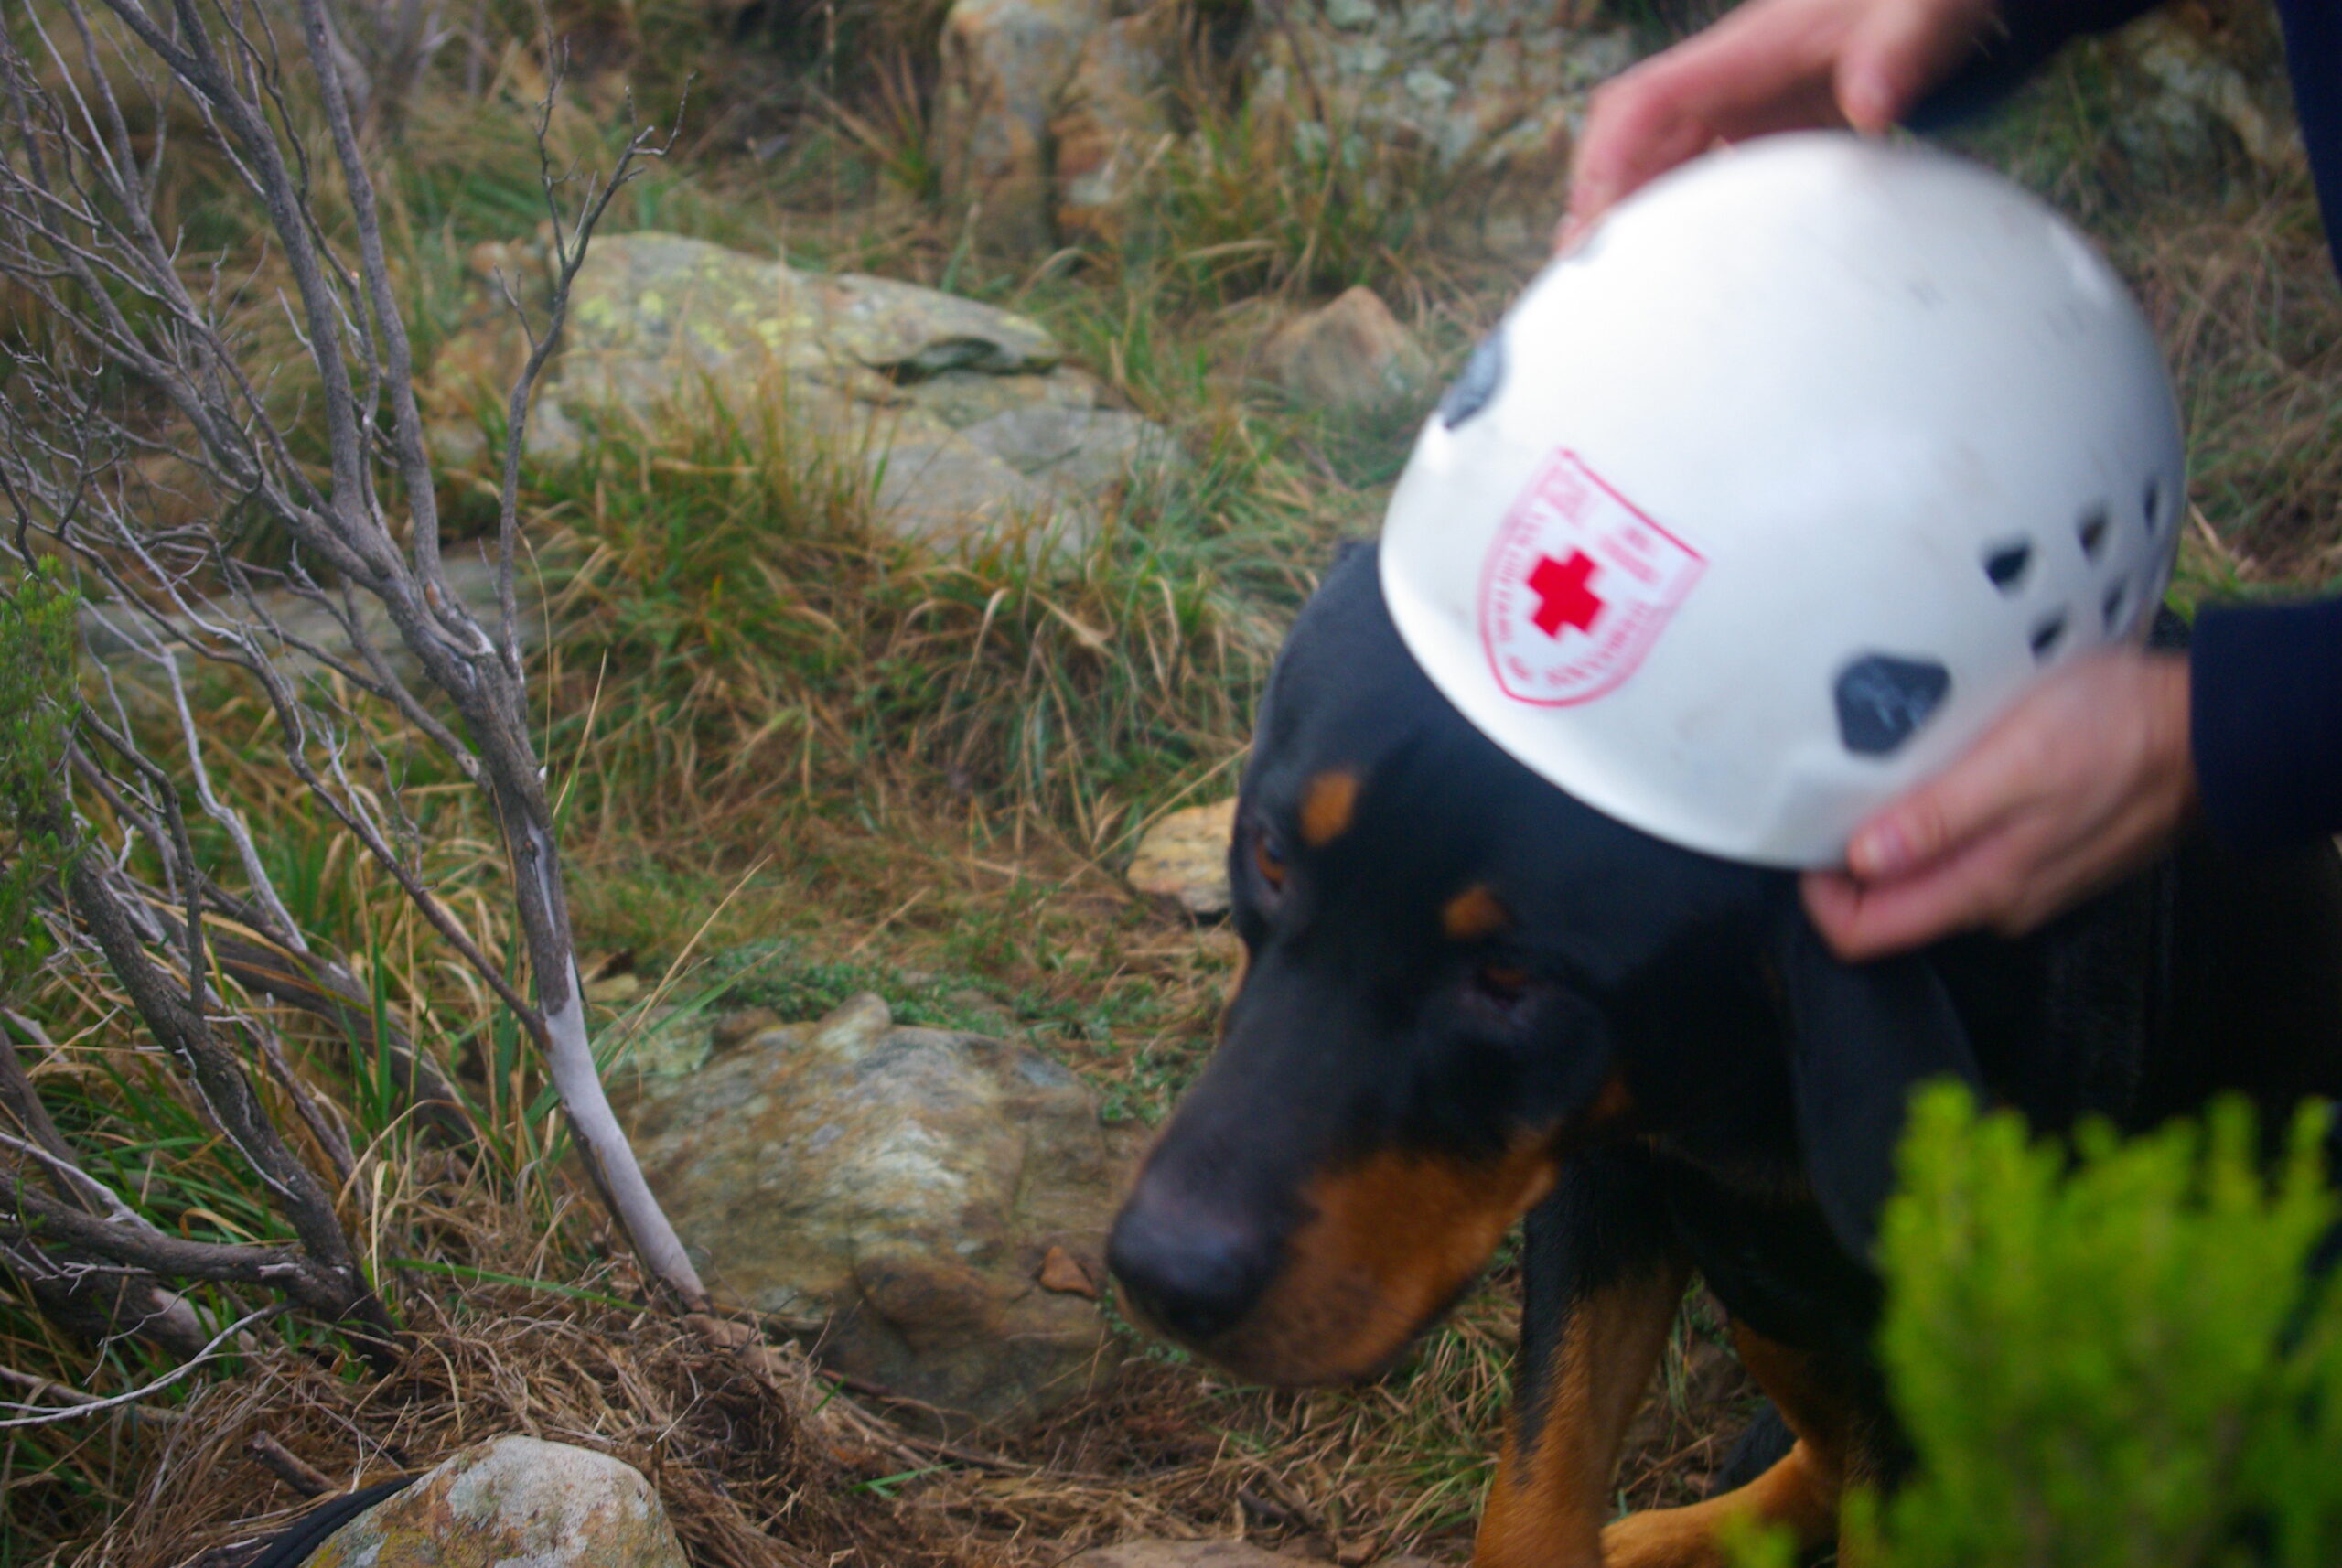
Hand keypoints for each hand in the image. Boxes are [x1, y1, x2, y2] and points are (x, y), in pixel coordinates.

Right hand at [1560, 0, 1998, 247]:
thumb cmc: (1918, 0)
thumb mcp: (1924, 14)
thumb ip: (1899, 55)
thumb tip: (1872, 108)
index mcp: (1745, 52)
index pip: (1647, 102)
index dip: (1611, 158)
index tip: (1596, 220)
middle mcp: (1723, 79)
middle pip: (1629, 135)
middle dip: (1595, 196)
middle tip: (1574, 268)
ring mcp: (1733, 106)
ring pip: (1651, 157)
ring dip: (1621, 210)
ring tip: (1594, 281)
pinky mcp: (1752, 130)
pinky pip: (1690, 173)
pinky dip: (1665, 214)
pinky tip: (1660, 268)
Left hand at [1799, 649, 2197, 960]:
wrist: (2211, 730)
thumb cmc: (2117, 732)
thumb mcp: (2015, 763)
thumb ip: (1938, 819)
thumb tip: (1863, 862)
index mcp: (1984, 888)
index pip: (1868, 933)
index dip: (1823, 893)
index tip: (1811, 835)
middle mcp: (1998, 901)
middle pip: (1890, 910)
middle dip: (1850, 865)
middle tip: (1840, 797)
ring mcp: (2022, 881)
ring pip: (1927, 883)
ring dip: (1896, 842)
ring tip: (1887, 780)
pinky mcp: (2041, 855)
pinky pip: (1967, 859)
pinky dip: (1938, 829)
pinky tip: (1942, 781)